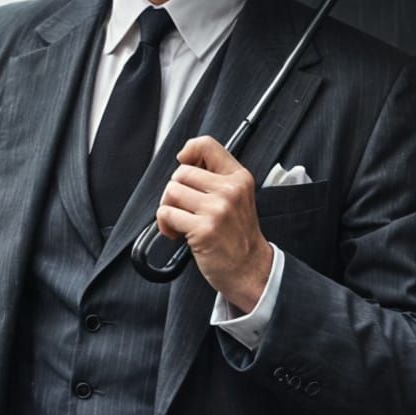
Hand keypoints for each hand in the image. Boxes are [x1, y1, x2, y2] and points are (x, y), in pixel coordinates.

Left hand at [157, 136, 273, 310]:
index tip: (184, 162)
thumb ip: (217, 178)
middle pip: (181, 173)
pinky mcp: (203, 229)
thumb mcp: (238, 198)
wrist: (250, 269)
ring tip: (180, 221)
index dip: (189, 151)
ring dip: (168, 208)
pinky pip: (167, 214)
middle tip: (183, 208)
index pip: (207, 145)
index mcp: (239, 178)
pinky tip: (177, 233)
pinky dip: (165, 225)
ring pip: (171, 192)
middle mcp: (230, 190)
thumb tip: (184, 161)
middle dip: (175, 191)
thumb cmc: (239, 236)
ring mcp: (217, 209)